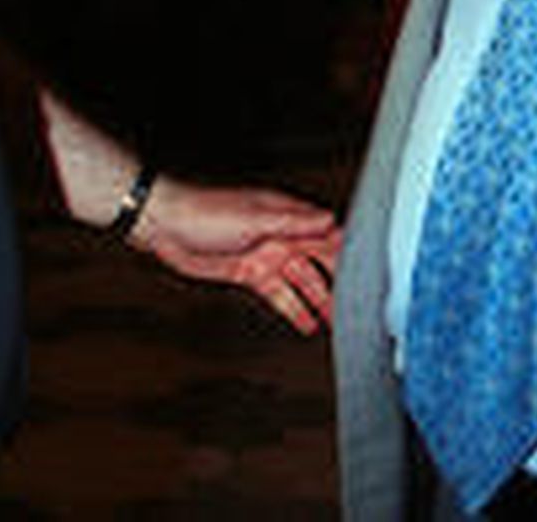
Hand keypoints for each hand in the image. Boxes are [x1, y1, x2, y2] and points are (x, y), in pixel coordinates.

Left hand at [131, 175, 340, 333]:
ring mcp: (265, 255)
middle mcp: (279, 236)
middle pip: (318, 262)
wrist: (165, 227)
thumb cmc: (203, 212)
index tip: (370, 273)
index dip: (348, 252)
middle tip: (358, 308)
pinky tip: (306, 324)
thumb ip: (293, 222)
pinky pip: (278, 295)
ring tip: (337, 324)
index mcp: (284, 216)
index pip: (325, 235)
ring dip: (319, 301)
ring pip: (301, 282)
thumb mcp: (253, 217)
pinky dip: (294, 309)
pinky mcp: (249, 273)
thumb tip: (330, 220)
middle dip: (338, 282)